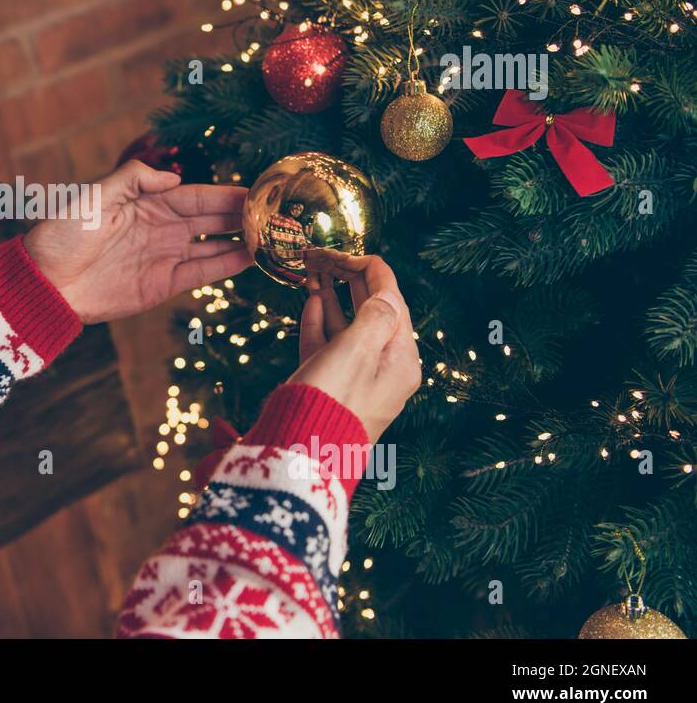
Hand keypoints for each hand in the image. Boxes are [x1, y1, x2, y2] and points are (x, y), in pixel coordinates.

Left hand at [23, 160, 251, 323]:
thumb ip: (133, 179)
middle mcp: (160, 227)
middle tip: (277, 214)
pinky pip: (201, 272)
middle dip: (242, 216)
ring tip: (273, 237)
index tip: (257, 192)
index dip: (226, 195)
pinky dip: (226, 265)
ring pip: (212, 246)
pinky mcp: (161, 285)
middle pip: (211, 219)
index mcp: (146, 202)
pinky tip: (251, 259)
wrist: (44, 282)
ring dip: (242, 241)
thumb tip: (173, 178)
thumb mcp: (95, 195)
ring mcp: (163, 256)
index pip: (196, 196)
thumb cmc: (63, 233)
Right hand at [287, 251, 421, 441]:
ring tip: (315, 271)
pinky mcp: (331, 385)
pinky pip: (331, 345)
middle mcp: (385, 368)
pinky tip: (313, 302)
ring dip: (334, 296)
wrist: (300, 451)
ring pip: (348, 326)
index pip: (392, 299)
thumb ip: (374, 313)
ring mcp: (357, 377)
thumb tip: (387, 291)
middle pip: (372, 310)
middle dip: (349, 280)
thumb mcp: (358, 349)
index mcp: (401, 359)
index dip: (368, 269)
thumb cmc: (331, 399)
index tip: (342, 252)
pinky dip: (322, 321)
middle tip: (324, 256)